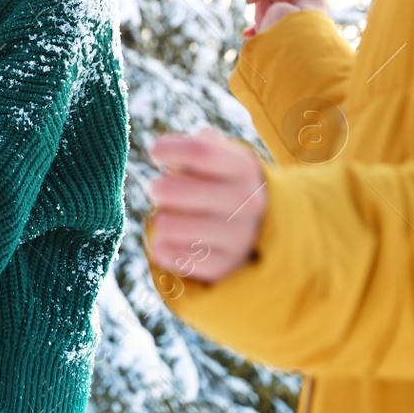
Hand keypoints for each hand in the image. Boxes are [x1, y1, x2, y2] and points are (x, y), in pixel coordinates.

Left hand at [146, 131, 267, 282]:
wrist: (257, 232)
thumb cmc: (223, 184)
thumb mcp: (221, 157)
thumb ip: (197, 146)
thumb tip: (166, 150)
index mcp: (245, 168)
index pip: (199, 152)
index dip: (169, 149)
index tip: (156, 153)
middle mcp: (248, 203)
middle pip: (173, 190)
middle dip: (158, 189)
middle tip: (159, 190)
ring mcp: (238, 238)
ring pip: (167, 226)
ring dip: (160, 220)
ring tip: (171, 218)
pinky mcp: (224, 266)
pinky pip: (171, 255)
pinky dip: (162, 247)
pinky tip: (172, 241)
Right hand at [243, 0, 327, 38]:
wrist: (299, 70)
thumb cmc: (291, 37)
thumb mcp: (277, 9)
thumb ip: (265, 2)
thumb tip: (264, 12)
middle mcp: (303, 4)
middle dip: (260, 4)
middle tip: (264, 19)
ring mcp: (293, 19)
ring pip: (265, 9)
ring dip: (259, 18)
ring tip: (264, 32)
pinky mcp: (285, 34)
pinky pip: (267, 24)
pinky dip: (258, 29)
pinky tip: (250, 36)